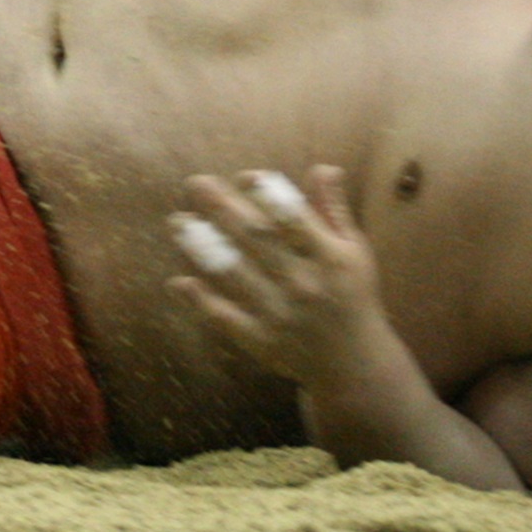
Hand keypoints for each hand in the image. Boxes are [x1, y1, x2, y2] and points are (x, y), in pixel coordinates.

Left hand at [166, 166, 385, 386]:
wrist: (354, 364)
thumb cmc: (353, 295)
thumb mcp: (354, 250)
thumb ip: (334, 209)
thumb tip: (321, 167)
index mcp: (330, 257)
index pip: (292, 216)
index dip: (266, 193)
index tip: (243, 176)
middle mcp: (304, 283)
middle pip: (256, 239)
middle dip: (222, 207)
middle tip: (194, 183)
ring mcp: (281, 314)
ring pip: (234, 274)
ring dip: (202, 246)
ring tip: (177, 222)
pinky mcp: (263, 342)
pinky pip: (226, 319)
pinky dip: (201, 301)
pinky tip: (178, 282)